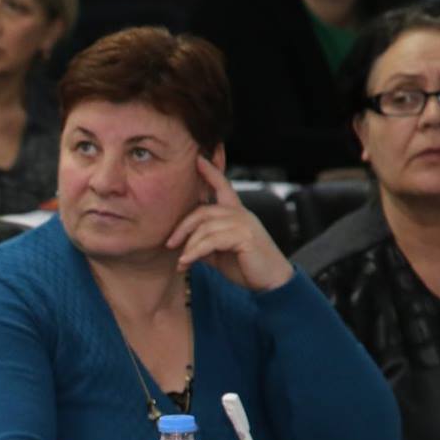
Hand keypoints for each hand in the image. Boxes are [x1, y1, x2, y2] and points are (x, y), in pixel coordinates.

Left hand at [166, 158, 294, 292]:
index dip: (210, 171)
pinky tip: (186, 263)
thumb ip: (204, 243)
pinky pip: (212, 241)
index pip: (222, 186)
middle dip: (182, 227)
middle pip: (203, 211)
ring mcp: (244, 223)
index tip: (198, 158)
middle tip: (169, 244)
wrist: (270, 281)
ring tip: (181, 262)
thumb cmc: (245, 265)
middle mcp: (241, 214)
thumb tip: (182, 246)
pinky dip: (195, 252)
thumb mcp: (219, 253)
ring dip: (189, 246)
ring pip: (205, 227)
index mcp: (236, 213)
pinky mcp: (245, 237)